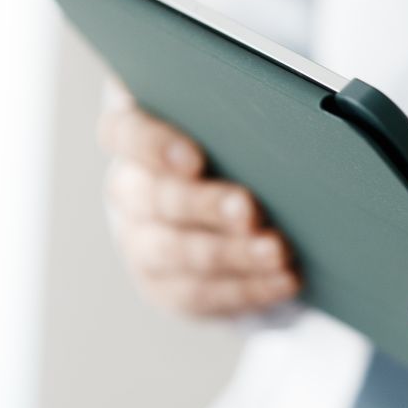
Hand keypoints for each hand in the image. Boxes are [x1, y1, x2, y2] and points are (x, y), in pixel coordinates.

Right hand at [99, 98, 298, 317]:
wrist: (221, 210)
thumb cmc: (228, 149)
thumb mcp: (227, 125)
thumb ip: (234, 114)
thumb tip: (278, 115)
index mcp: (135, 135)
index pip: (124, 132)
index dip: (153, 146)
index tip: (196, 158)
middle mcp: (128, 190)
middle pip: (153, 198)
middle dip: (205, 206)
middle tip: (249, 209)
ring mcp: (139, 242)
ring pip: (175, 252)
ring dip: (230, 253)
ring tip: (277, 251)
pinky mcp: (163, 286)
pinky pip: (199, 293)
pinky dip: (246, 288)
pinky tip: (284, 279)